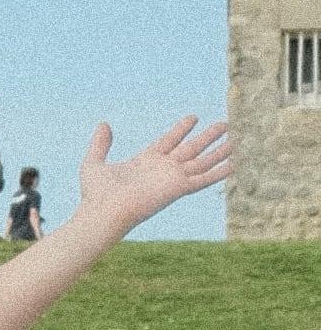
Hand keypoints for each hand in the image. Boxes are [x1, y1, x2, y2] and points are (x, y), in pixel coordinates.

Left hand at [69, 115, 227, 242]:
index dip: (181, 129)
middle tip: (224, 124)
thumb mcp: (94, 162)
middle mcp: (162, 170)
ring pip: (201, 161)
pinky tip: (233, 163)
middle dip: (206, 137)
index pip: (168, 141)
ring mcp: (171, 179)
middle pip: (190, 149)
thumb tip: (103, 124)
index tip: (193, 117)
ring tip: (234, 139)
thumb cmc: (96, 194)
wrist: (103, 212)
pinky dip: (218, 172)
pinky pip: (203, 178)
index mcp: (145, 162)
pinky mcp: (178, 188)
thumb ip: (100, 144)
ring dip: (218, 151)